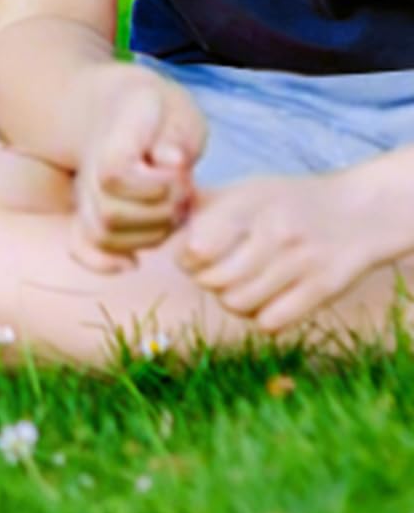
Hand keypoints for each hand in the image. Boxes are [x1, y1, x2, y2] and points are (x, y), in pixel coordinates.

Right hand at [69, 68, 205, 272]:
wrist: (112, 108)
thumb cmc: (156, 111)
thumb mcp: (176, 108)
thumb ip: (177, 133)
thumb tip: (171, 163)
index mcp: (112, 135)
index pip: (115, 173)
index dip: (154, 184)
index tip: (179, 169)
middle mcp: (88, 167)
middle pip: (110, 213)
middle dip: (162, 213)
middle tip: (185, 192)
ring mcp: (85, 191)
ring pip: (104, 234)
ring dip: (151, 235)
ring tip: (172, 210)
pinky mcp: (86, 211)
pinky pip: (82, 246)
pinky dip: (104, 263)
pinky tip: (132, 263)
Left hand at [178, 169, 388, 332]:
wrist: (358, 212)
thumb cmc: (286, 203)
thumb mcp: (245, 190)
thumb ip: (201, 205)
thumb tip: (155, 217)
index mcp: (248, 203)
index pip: (195, 247)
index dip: (185, 257)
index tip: (192, 254)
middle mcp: (273, 232)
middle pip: (213, 281)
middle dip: (205, 280)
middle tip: (216, 271)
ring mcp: (300, 262)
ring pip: (237, 304)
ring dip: (231, 300)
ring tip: (240, 284)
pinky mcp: (322, 289)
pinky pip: (270, 323)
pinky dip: (259, 317)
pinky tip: (265, 299)